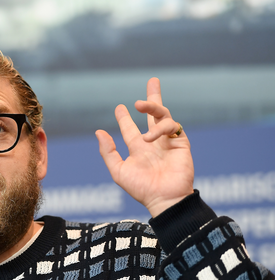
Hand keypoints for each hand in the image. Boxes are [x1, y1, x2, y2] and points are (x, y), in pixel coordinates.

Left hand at [95, 78, 193, 216]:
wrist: (164, 198)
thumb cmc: (141, 188)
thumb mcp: (119, 171)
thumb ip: (108, 152)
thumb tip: (98, 132)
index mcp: (138, 149)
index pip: (130, 128)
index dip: (124, 118)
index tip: (120, 108)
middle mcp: (153, 142)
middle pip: (154, 114)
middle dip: (153, 98)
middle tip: (153, 81)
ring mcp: (168, 141)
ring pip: (163, 115)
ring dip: (152, 106)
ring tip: (139, 104)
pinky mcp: (181, 143)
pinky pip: (172, 126)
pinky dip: (160, 127)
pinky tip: (150, 137)